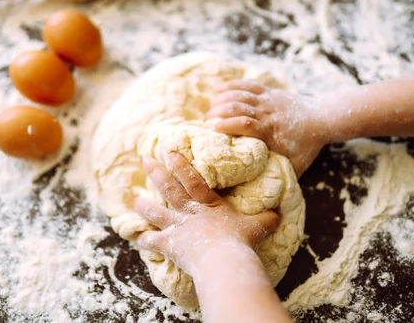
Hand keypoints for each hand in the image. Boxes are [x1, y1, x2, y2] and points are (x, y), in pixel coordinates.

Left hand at [134, 152, 278, 275]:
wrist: (223, 260)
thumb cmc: (240, 242)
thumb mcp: (258, 228)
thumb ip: (267, 220)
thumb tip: (280, 214)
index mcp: (209, 203)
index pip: (193, 180)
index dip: (181, 166)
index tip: (169, 152)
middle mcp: (190, 212)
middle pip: (170, 189)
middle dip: (157, 174)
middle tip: (145, 161)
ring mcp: (178, 228)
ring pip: (157, 212)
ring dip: (144, 205)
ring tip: (133, 199)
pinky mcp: (171, 245)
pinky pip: (154, 241)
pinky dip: (145, 238)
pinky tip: (137, 236)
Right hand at [206, 80, 329, 175]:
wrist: (322, 119)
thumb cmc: (306, 146)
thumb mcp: (296, 166)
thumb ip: (279, 176)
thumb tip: (263, 196)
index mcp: (271, 132)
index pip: (246, 124)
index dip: (228, 125)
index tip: (212, 131)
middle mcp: (267, 113)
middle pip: (238, 107)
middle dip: (217, 112)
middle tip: (205, 122)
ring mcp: (268, 100)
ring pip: (240, 94)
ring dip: (221, 100)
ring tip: (209, 110)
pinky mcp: (269, 92)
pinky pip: (247, 85)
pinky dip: (231, 86)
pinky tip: (218, 91)